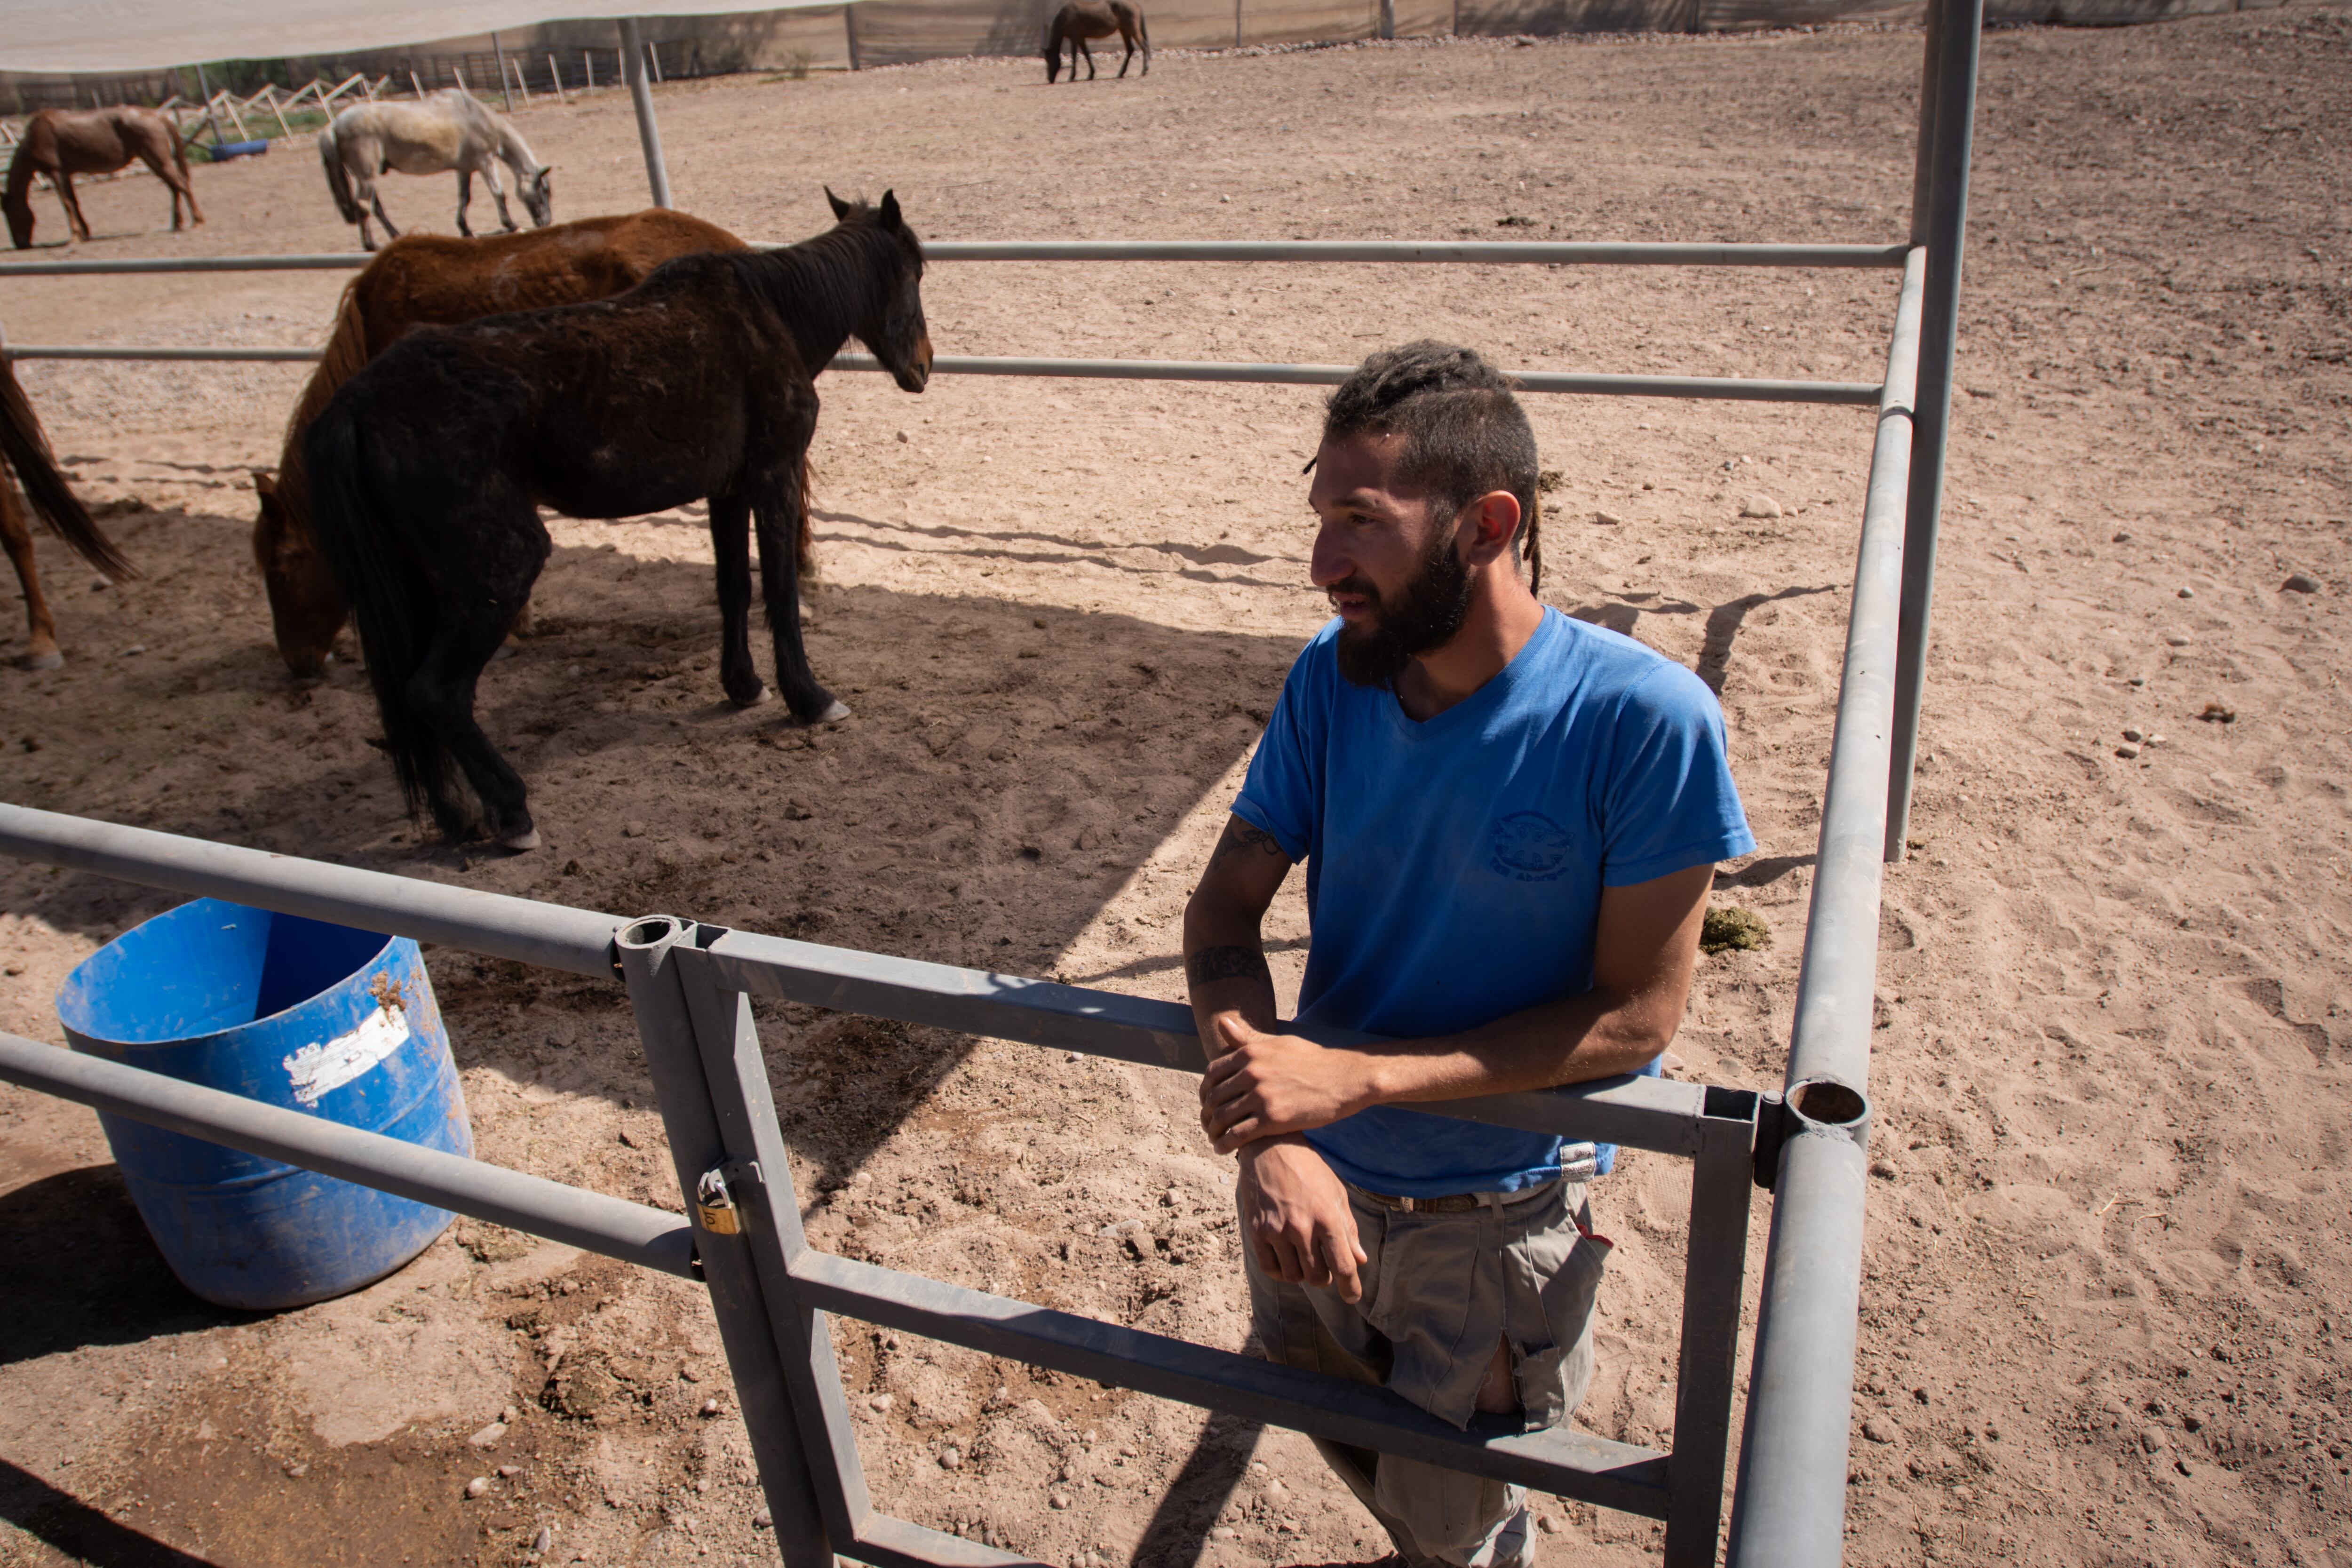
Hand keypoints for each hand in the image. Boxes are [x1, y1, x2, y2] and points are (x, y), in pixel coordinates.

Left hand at [1200, 1014, 1372, 1152]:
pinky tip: (1223, 1149)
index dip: (1205, 1090)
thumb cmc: (1313, 1060)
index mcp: (1251, 1053)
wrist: (1344, 1079)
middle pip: (1214, 1097)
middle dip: (1206, 1113)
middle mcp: (1252, 1072)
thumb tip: (1222, 1023)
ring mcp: (1262, 1096)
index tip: (1206, 1101)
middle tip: (1207, 1124)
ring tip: (1214, 1138)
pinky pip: (1238, 1135)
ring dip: (1213, 1131)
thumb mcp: (1279, 1043)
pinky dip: (1225, 1144)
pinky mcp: (1273, 1119)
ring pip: (1223, 1117)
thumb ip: (1248, 1038)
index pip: (1212, 1073)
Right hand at [1238, 1138, 1366, 1302]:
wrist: (1270, 1148)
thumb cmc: (1309, 1170)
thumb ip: (1349, 1229)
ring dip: (1302, 1273)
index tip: (1352, 1297)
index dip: (1351, 1288)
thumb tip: (1360, 1260)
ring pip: (1294, 1276)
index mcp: (1328, 1218)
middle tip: (1324, 1266)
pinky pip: (1270, 1268)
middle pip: (1318, 1277)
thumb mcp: (1336, 1194)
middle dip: (1324, 1277)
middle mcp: (1303, 1227)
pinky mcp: (1257, 1231)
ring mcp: (1278, 1231)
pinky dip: (1281, 1271)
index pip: (1344, 1266)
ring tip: (1303, 1257)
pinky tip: (1286, 1259)